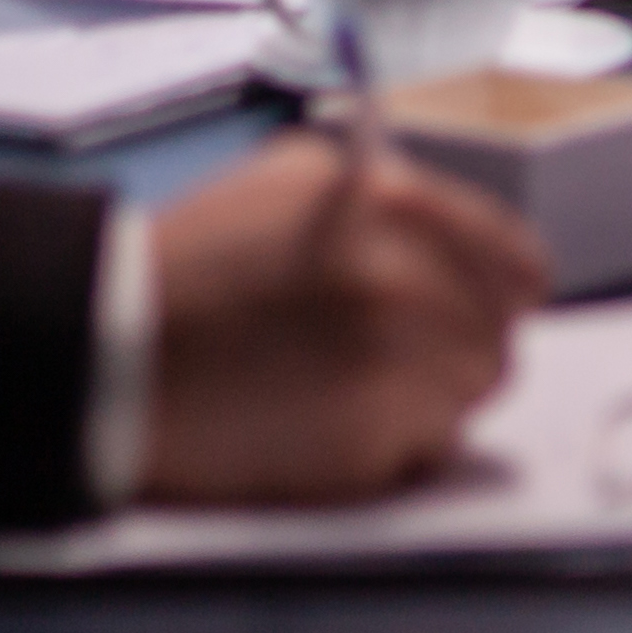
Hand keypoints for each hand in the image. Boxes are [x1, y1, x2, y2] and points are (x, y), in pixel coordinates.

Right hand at [139, 135, 550, 503]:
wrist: (111, 346)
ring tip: (339, 388)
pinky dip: (383, 450)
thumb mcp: (294, 177)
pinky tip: (317, 422)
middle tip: (390, 359)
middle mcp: (409, 284)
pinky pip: (416, 455)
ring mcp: (391, 367)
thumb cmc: (192, 262)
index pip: (520, 267)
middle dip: (454, 353)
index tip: (486, 309)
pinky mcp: (363, 445)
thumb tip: (459, 236)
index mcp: (399, 208)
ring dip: (421, 403)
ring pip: (464, 404)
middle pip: (498, 345)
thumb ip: (389, 193)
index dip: (502, 294)